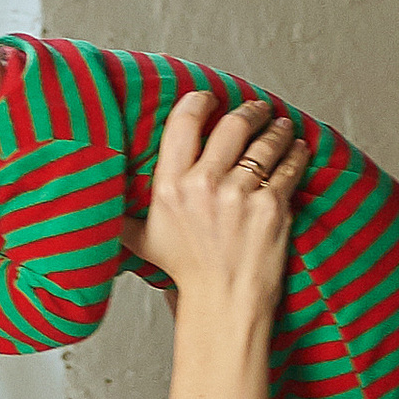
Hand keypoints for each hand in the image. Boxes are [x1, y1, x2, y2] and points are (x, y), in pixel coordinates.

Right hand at [138, 90, 309, 319]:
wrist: (225, 300)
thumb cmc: (187, 272)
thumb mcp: (143, 239)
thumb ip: (123, 214)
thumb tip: (100, 198)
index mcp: (171, 186)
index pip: (184, 123)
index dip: (200, 102)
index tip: (209, 98)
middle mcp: (205, 185)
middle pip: (232, 125)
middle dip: (249, 110)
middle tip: (256, 108)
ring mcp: (241, 194)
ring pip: (266, 142)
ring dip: (277, 128)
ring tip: (281, 125)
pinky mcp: (272, 206)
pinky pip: (289, 167)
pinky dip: (297, 153)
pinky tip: (298, 148)